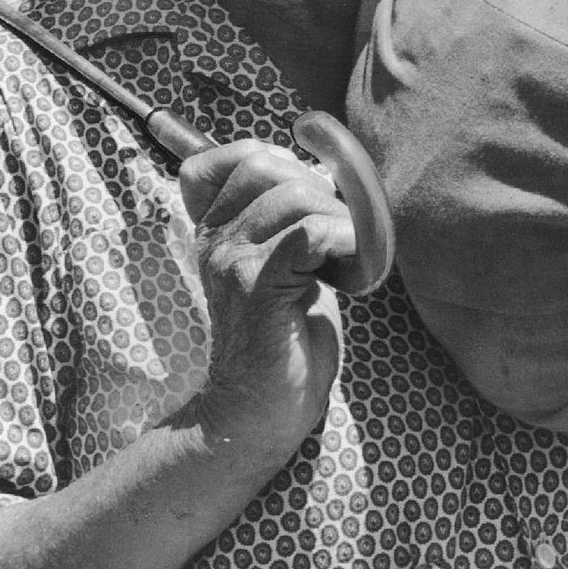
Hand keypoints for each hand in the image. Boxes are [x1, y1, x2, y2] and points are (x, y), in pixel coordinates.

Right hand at [178, 140, 354, 466]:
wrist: (262, 411)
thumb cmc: (285, 338)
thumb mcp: (282, 264)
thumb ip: (290, 219)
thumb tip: (333, 173)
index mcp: (215, 228)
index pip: (229, 157)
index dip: (278, 158)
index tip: (309, 194)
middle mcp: (215, 238)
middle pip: (266, 165)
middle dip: (317, 186)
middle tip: (337, 232)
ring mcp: (232, 260)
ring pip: (296, 196)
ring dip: (339, 218)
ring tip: (346, 256)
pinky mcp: (258, 286)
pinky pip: (310, 233)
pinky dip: (345, 238)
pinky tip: (353, 265)